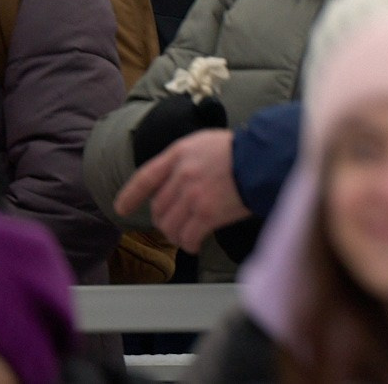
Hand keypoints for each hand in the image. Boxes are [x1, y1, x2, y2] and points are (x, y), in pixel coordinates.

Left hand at [115, 128, 246, 250]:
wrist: (265, 159)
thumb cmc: (242, 151)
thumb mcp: (206, 143)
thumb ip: (186, 161)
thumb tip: (174, 186)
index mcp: (179, 154)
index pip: (145, 177)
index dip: (131, 195)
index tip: (122, 209)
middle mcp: (181, 174)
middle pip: (158, 207)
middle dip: (163, 220)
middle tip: (174, 225)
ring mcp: (193, 195)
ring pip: (170, 225)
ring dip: (175, 235)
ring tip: (185, 236)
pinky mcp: (206, 214)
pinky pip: (187, 237)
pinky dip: (188, 244)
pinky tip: (194, 244)